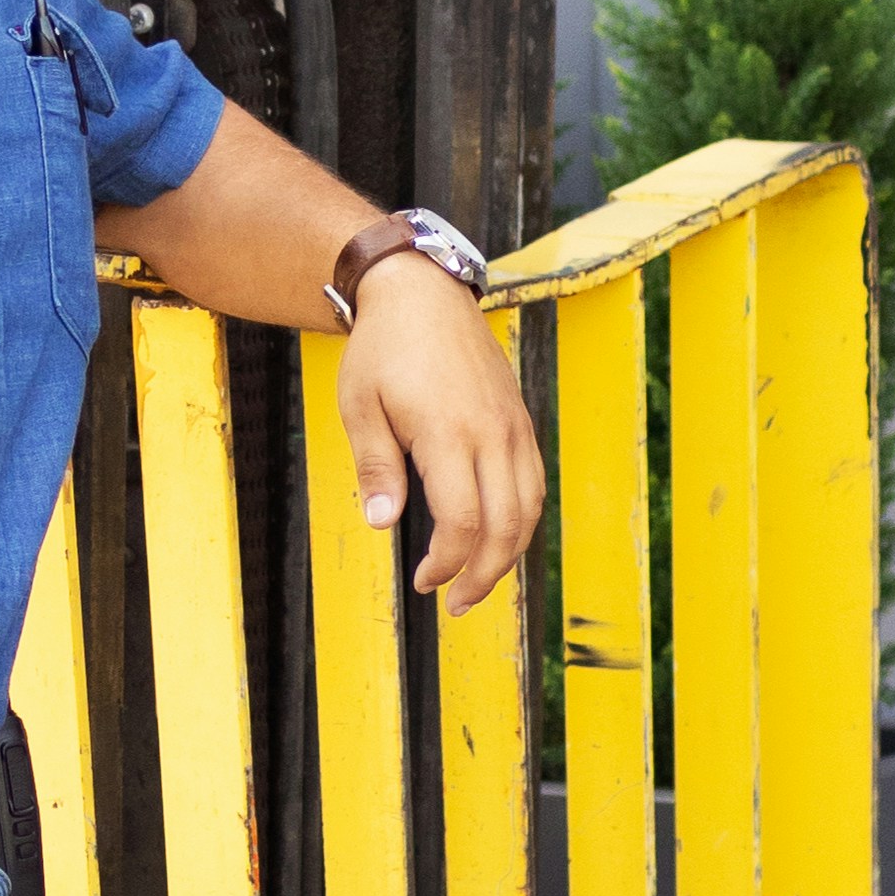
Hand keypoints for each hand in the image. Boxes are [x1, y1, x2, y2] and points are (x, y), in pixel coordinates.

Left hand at [340, 270, 543, 605]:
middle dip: (484, 575)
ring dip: (508, 554)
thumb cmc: (383, 350)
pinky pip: (533, 483)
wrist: (422, 294)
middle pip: (507, 525)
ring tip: (478, 581)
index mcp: (448, 432)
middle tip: (455, 601)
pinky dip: (521, 519)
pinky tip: (497, 537)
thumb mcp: (361, 407)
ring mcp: (513, 426)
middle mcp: (491, 432)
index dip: (446, 563)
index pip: (463, 521)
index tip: (422, 580)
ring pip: (528, 508)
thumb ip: (376, 468)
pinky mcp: (520, 421)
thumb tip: (383, 524)